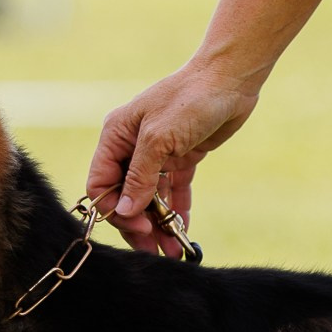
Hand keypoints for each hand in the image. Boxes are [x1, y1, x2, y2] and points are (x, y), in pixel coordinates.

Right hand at [86, 60, 260, 254]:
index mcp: (116, 137)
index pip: (101, 183)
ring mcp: (157, 154)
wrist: (230, 79)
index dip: (114, 210)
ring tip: (171, 251)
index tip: (137, 228)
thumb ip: (140, 177)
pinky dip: (177, 212)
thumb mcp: (159, 139)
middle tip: (153, 250)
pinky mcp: (181, 159)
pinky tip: (183, 233)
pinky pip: (173, 192)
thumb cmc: (190, 99)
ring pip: (150, 198)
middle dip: (138, 224)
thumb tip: (124, 212)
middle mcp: (132, 147)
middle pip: (126, 196)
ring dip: (159, 225)